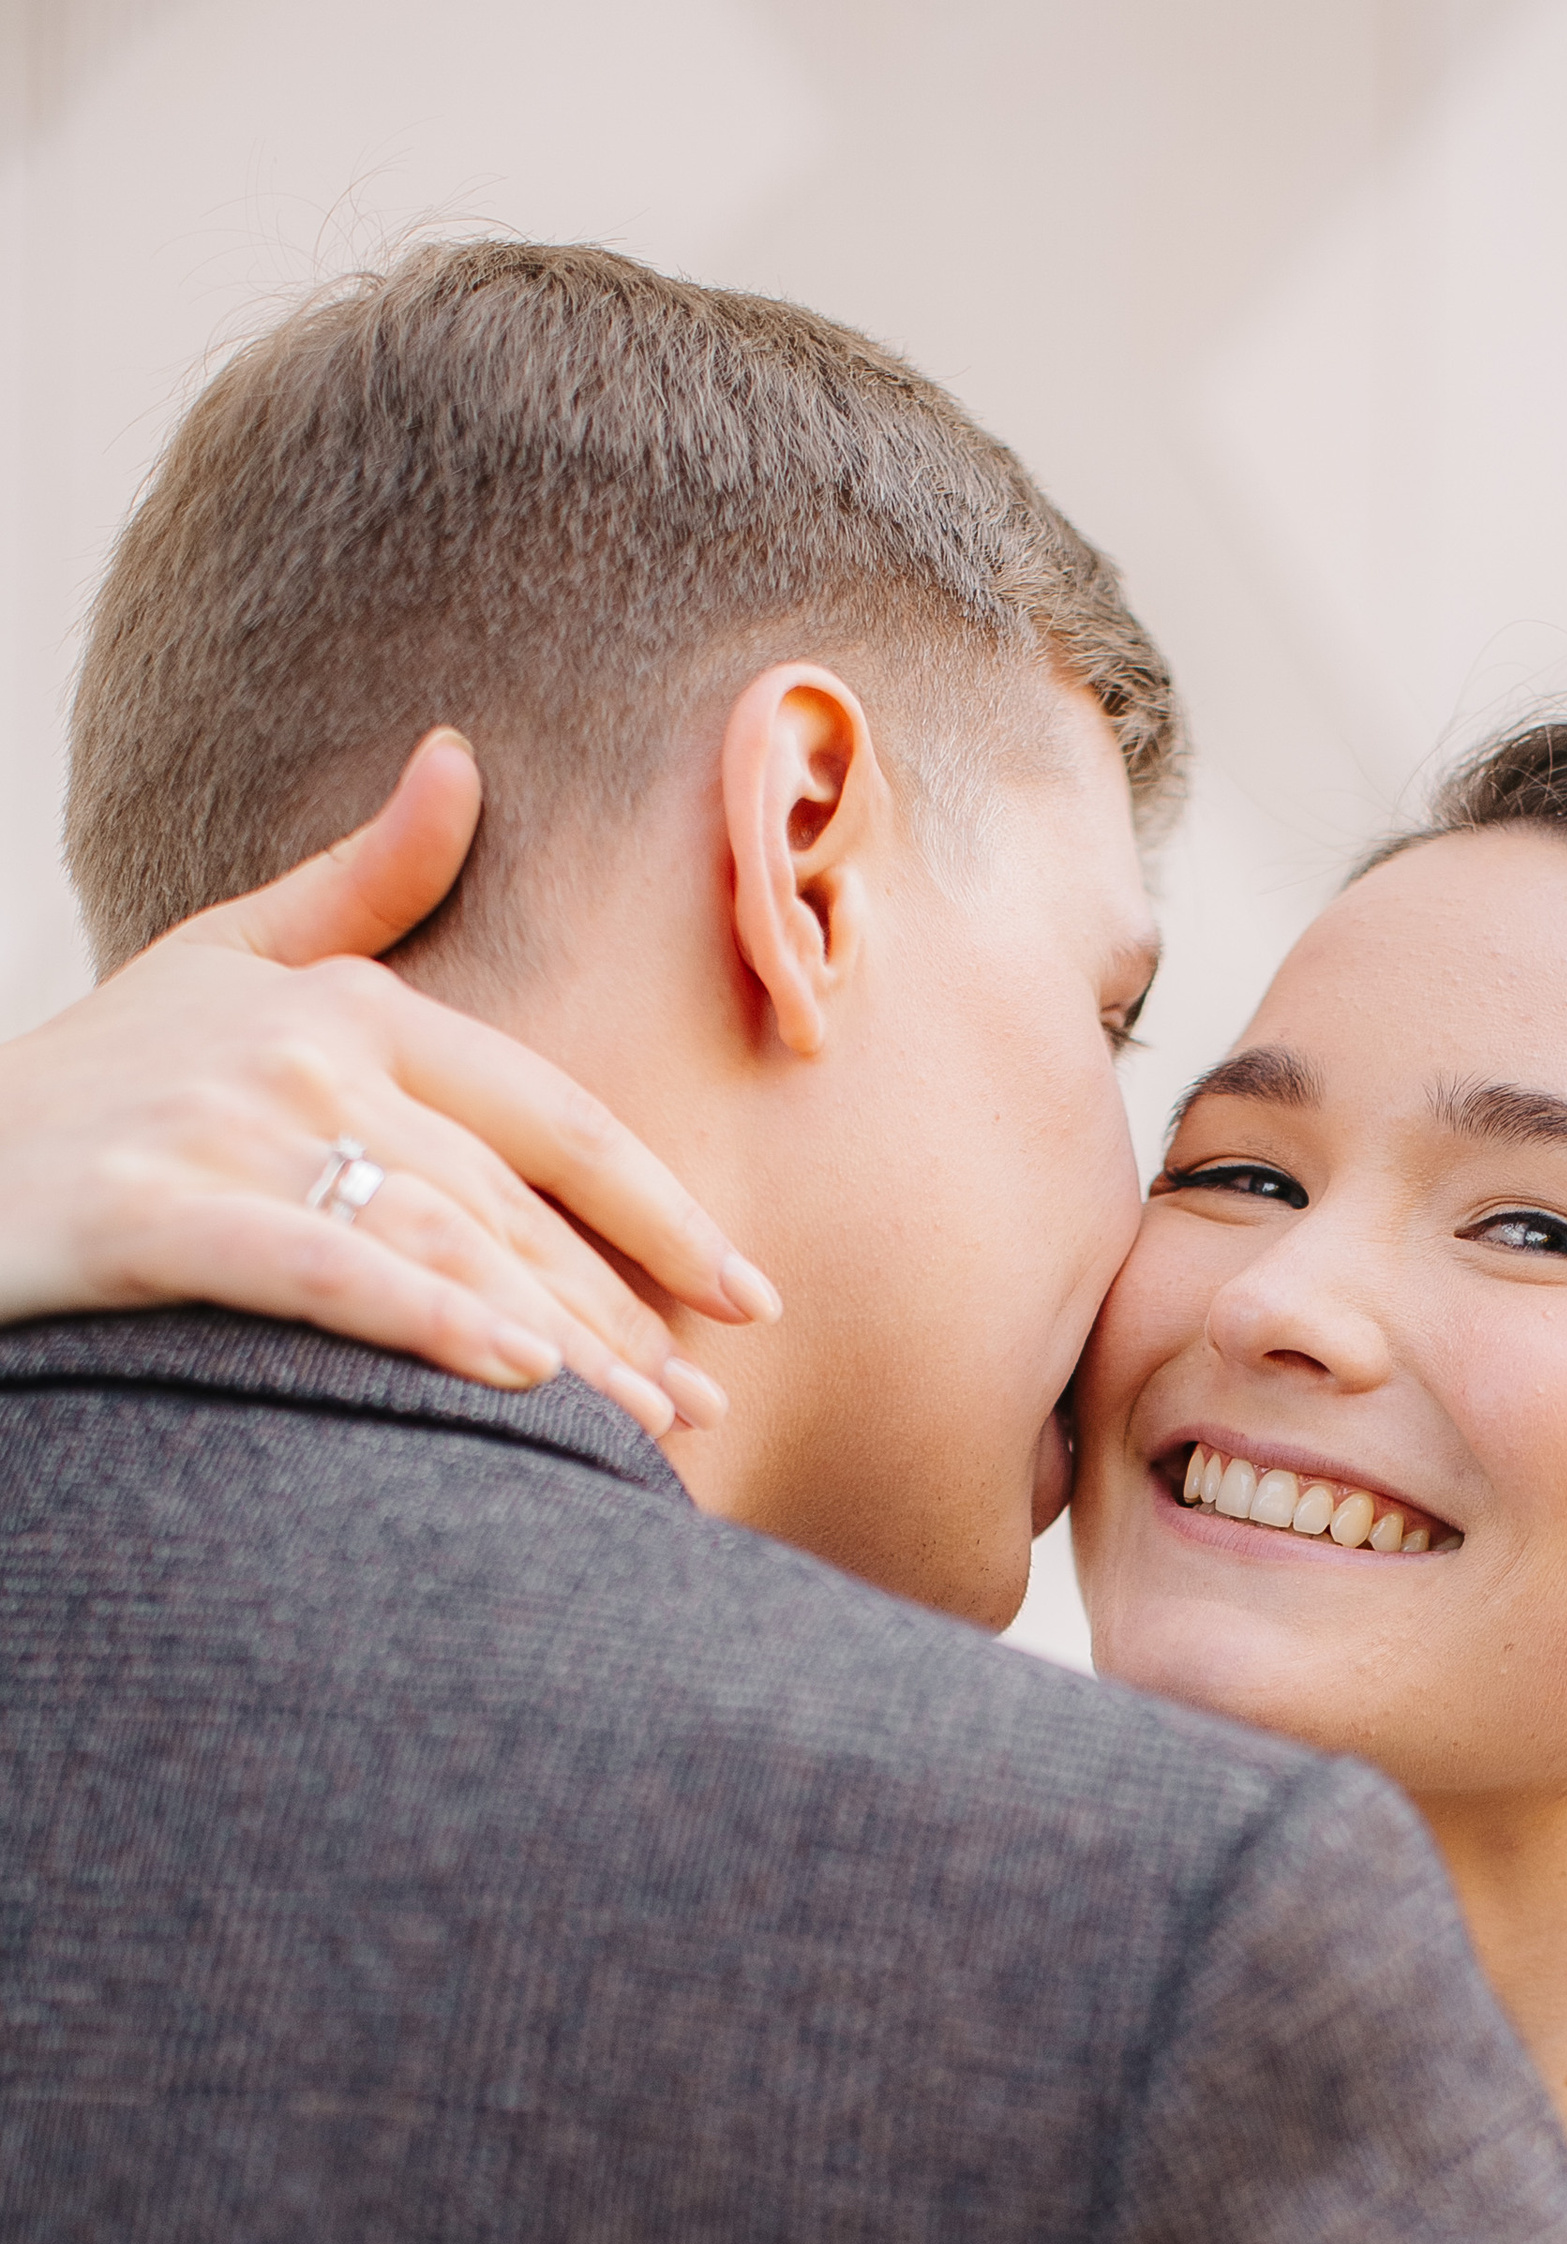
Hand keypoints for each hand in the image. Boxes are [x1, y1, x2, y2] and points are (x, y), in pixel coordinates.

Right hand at [0, 732, 776, 1438]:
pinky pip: (321, 1270)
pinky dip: (425, 1318)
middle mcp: (299, 1057)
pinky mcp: (149, 1214)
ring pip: (440, 1243)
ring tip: (645, 1427)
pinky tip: (516, 1375)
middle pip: (508, 1204)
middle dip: (619, 1314)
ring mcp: (222, 1131)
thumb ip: (357, 886)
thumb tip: (459, 761)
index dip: (657, 1208)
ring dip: (558, 1343)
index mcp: (342, 1006)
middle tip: (702, 1407)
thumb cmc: (88, 1083)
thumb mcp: (219, 960)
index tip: (745, 1291)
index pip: (547, 1116)